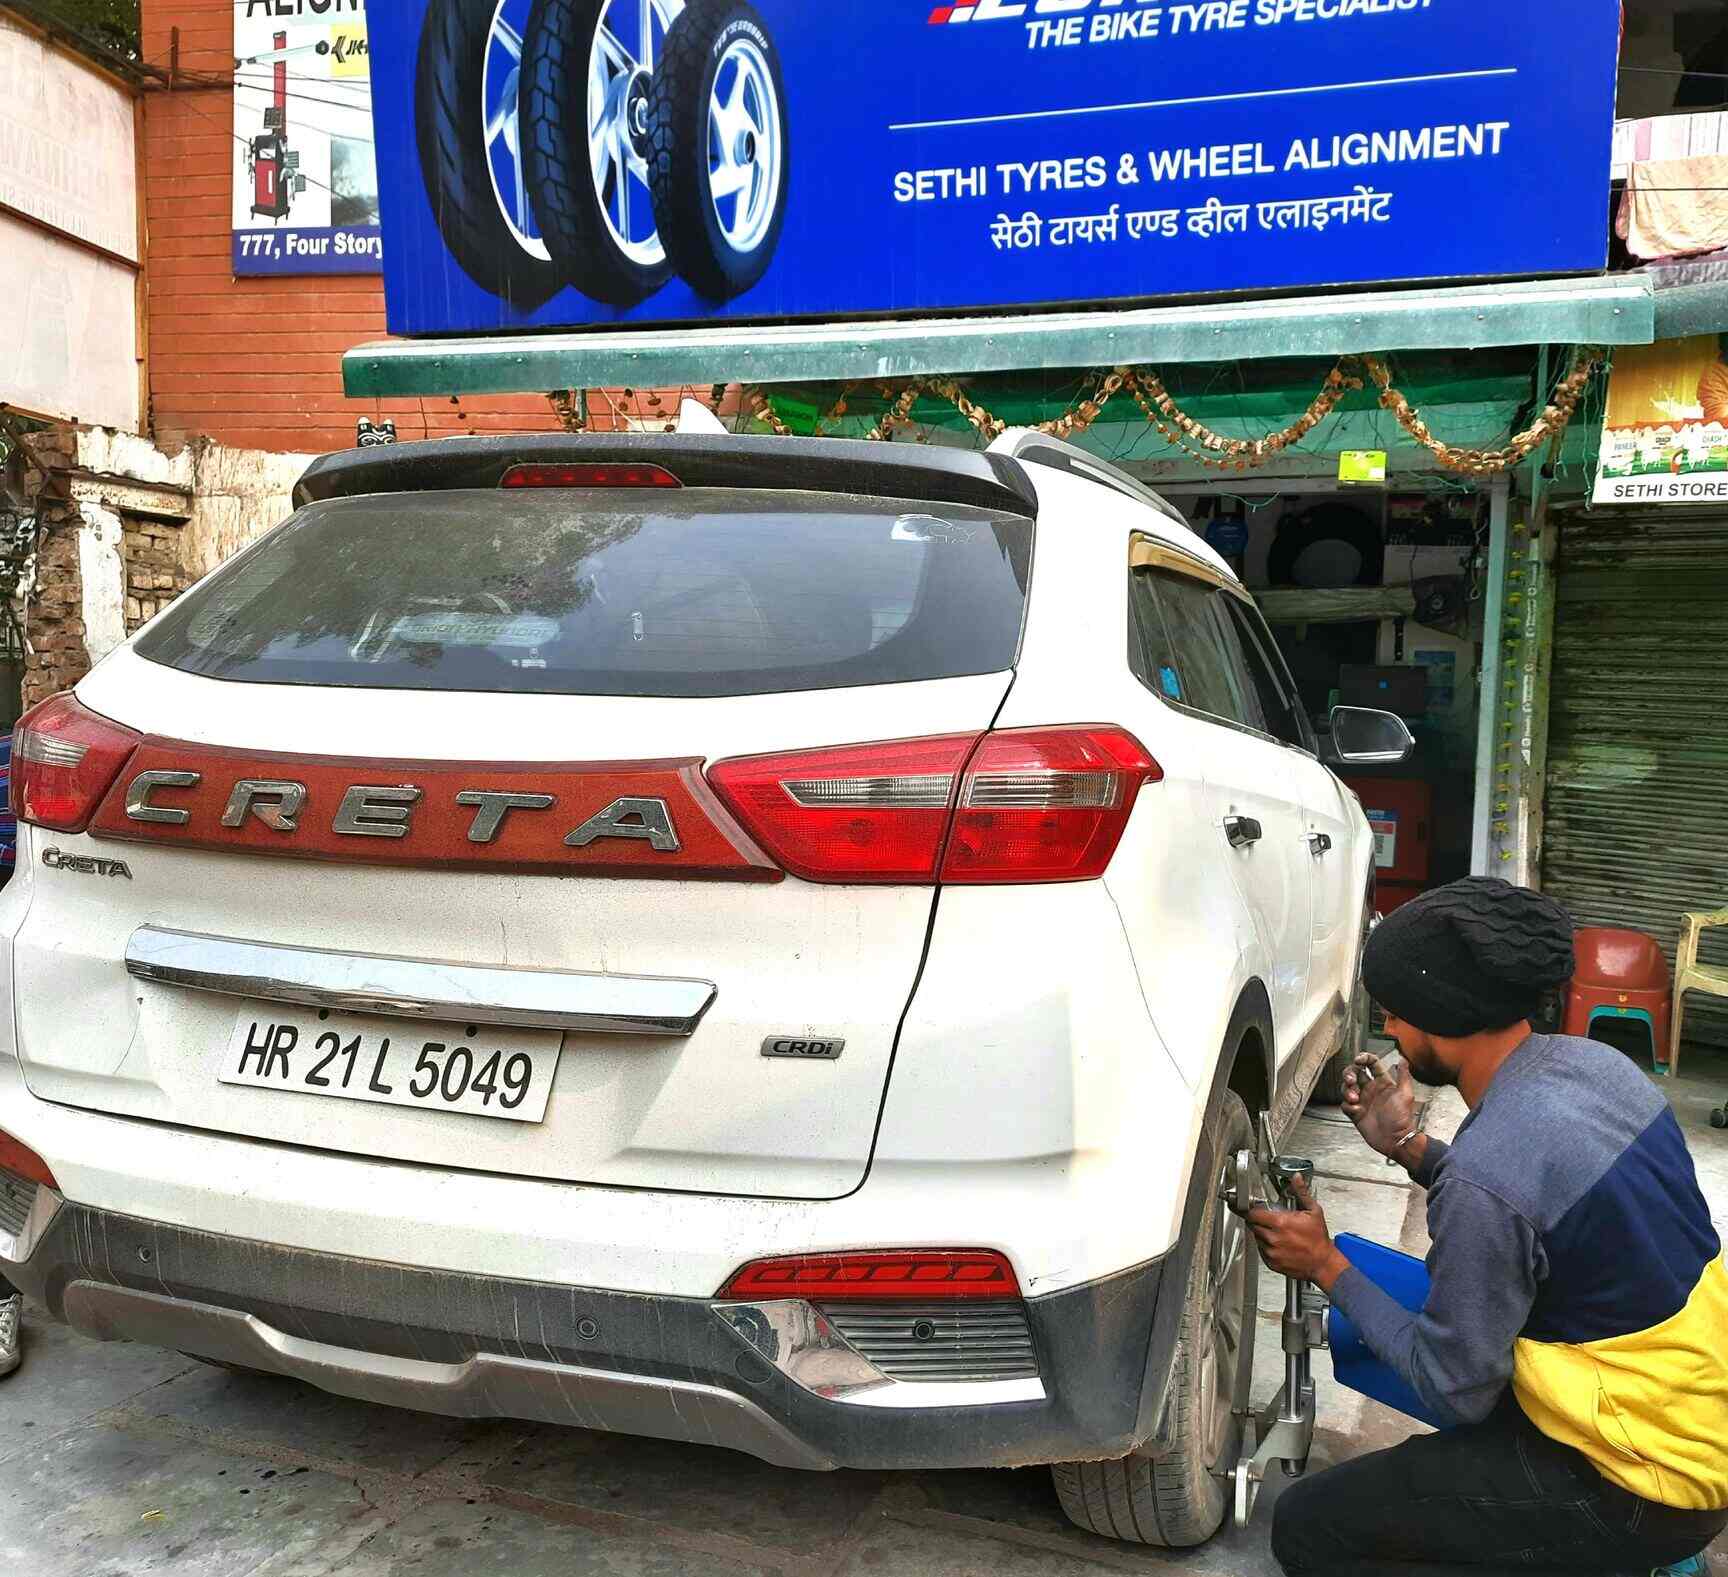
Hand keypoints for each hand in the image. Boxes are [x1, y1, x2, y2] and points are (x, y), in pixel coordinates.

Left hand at [1246, 1174, 1348, 1290]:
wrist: (1323, 1263)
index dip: (1252, 1210)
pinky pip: (1262, 1251)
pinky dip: (1267, 1246)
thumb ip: (1301, 1193)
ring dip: (1263, 1234)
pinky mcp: (1272, 1263)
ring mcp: (1271, 1252)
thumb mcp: (1313, 1211)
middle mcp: (1273, 1238)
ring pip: (1257, 1238)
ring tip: (1278, 1233)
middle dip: (1259, 1221)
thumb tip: (1296, 1179)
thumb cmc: (1319, 1239)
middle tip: (1270, 1220)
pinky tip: (1280, 1244)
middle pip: (1253, 1225)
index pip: (1253, 1214)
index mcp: (1280, 1223)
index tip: (1254, 1209)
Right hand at [1342, 1052, 1416, 1159]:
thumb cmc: (1402, 1118)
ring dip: (1347, 1090)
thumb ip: (1403, 1075)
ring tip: (1354, 1098)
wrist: (1396, 1140)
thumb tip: (1403, 1059)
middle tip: (1351, 1080)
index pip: (1371, 1064)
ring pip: (1346, 1087)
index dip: (1363, 1058)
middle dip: (1349, 1073)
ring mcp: (1363, 1101)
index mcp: (1383, 1083)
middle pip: (1354, 1073)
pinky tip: (1356, 1110)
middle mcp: (1371, 1090)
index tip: (1358, 1060)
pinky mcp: (1356, 1113)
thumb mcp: (1405, 1094)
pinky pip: (1345, 1104)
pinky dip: (1348, 1105)